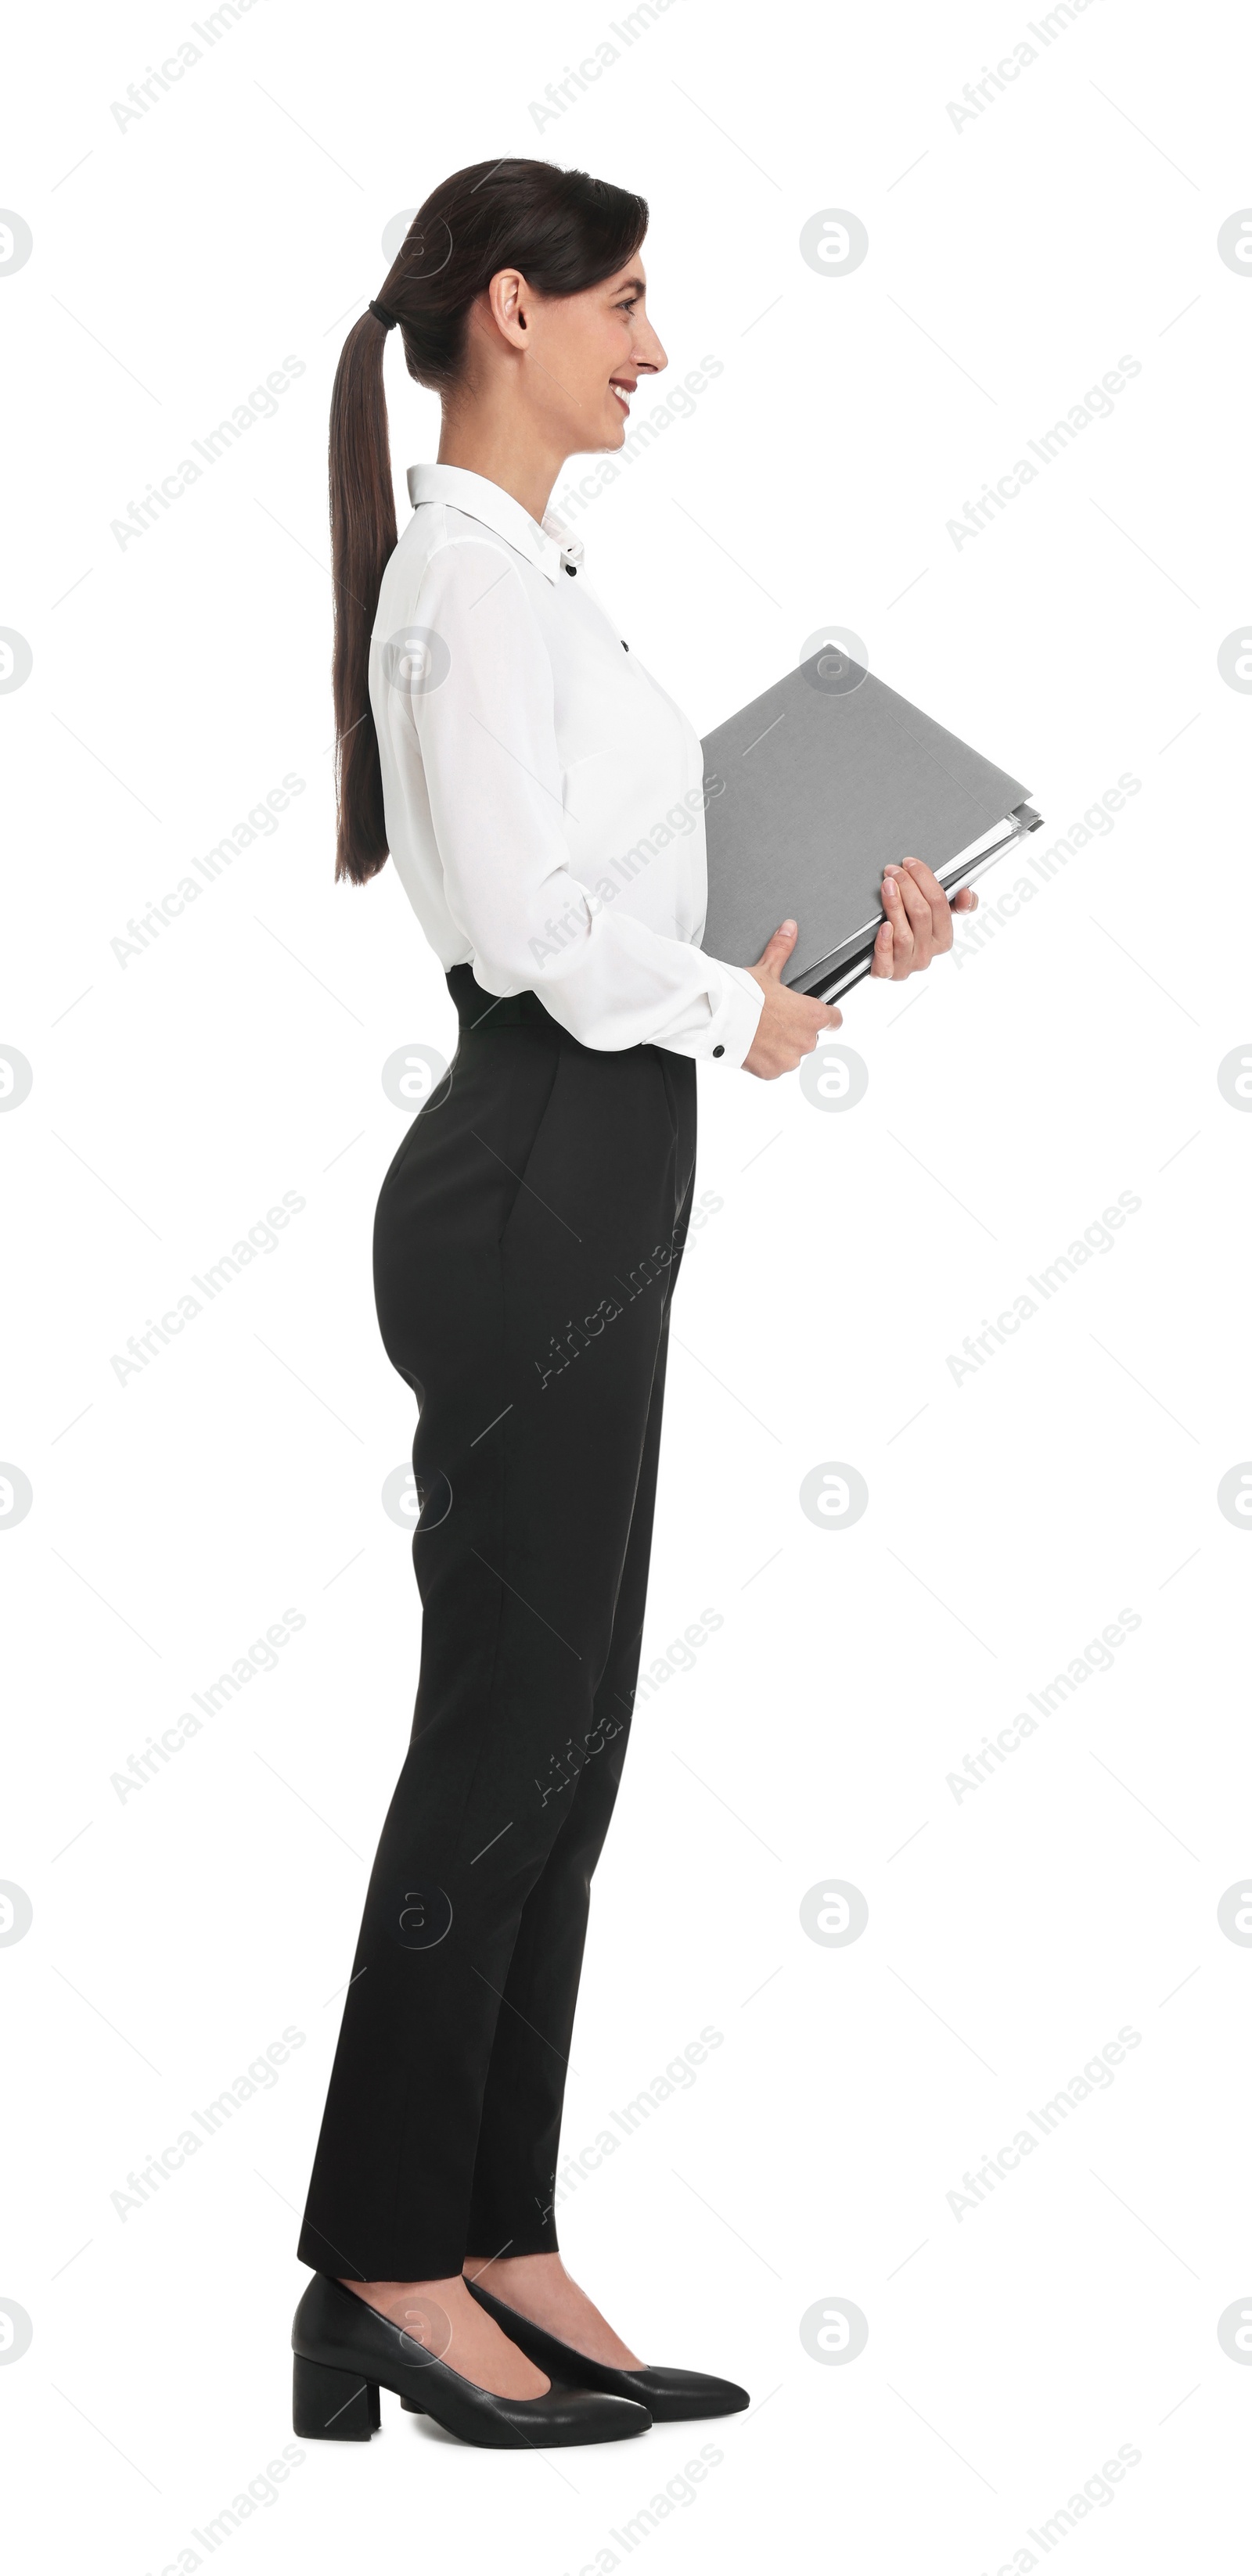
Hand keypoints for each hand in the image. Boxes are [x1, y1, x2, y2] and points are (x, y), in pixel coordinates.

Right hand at [743, 921, 842, 1079]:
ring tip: (761, 1032)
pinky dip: (766, 1059)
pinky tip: (753, 1045)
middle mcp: (806, 1040)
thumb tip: (790, 927)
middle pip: (810, 1037)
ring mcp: (789, 1059)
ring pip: (792, 1053)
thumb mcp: (766, 970)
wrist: (719, 1018)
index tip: (821, 1014)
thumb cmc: (744, 995)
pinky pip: (774, 1067)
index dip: (828, 1016)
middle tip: (775, 1019)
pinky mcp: (771, 1072)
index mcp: (812, 1015)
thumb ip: (782, 950)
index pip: (835, 1020)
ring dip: (782, 1046)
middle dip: (795, 1030)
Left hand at [871, 857, 979, 979]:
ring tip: (886, 885)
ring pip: (904, 934)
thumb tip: (967, 893)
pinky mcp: (888, 974)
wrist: (883, 962)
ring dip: (894, 905)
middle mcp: (927, 954)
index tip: (909, 863)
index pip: (940, 904)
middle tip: (893, 870)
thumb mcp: (935, 919)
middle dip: (907, 886)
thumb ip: (954, 905)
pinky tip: (883, 925)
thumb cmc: (909, 934)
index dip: (924, 879)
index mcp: (943, 939)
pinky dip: (884, 943)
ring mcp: (907, 965)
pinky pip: (886, 963)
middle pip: (921, 914)